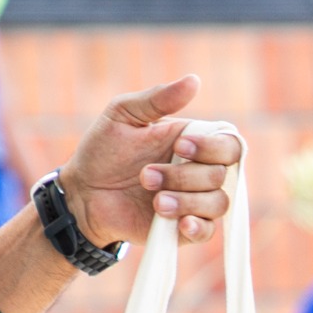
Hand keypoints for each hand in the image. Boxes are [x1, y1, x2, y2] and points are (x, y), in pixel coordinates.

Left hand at [57, 74, 242, 247]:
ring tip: (154, 201)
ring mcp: (194, 202)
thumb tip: (194, 80)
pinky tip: (179, 224)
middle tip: (145, 176)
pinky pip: (208, 232)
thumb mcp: (123, 115)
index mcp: (193, 143)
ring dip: (186, 201)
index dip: (213, 147)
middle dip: (184, 176)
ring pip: (218, 203)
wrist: (83, 194)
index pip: (229, 144)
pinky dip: (198, 227)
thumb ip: (158, 99)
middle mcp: (199, 173)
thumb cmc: (103, 151)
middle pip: (221, 175)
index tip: (180, 146)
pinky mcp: (184, 230)